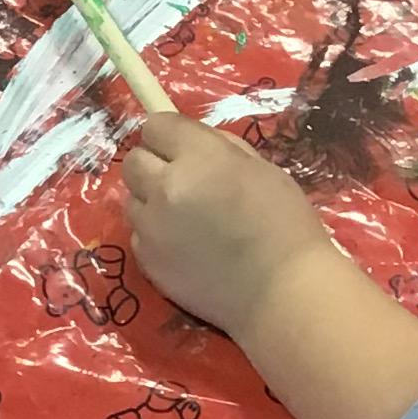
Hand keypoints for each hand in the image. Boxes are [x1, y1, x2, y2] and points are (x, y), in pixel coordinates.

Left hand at [123, 114, 335, 335]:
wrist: (281, 292)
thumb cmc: (286, 225)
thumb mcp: (262, 168)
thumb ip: (220, 149)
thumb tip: (192, 144)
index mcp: (199, 157)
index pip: (156, 125)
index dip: (168, 135)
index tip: (182, 148)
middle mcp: (166, 187)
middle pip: (134, 160)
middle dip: (154, 165)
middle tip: (182, 182)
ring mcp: (152, 227)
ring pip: (131, 198)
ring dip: (151, 201)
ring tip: (184, 218)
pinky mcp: (147, 261)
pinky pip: (138, 234)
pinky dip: (154, 235)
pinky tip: (184, 247)